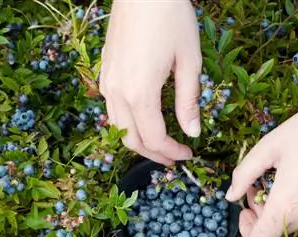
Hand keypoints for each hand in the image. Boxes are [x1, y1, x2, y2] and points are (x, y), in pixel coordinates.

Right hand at [99, 0, 201, 164]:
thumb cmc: (171, 19)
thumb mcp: (189, 61)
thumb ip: (188, 101)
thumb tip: (192, 131)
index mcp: (140, 93)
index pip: (154, 138)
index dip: (172, 152)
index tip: (188, 154)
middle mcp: (117, 92)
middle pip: (131, 139)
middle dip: (154, 154)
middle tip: (174, 157)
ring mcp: (107, 81)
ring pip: (118, 126)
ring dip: (138, 140)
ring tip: (160, 143)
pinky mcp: (105, 71)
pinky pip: (112, 108)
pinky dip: (128, 123)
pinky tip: (144, 119)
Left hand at [225, 92, 297, 236]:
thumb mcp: (268, 147)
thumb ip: (244, 175)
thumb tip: (230, 197)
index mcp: (287, 204)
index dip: (246, 230)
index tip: (246, 208)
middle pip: (276, 228)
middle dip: (263, 208)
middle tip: (264, 178)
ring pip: (296, 220)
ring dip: (284, 203)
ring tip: (287, 171)